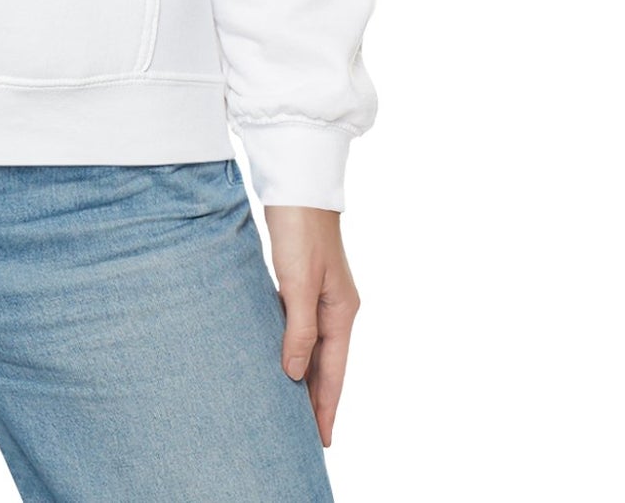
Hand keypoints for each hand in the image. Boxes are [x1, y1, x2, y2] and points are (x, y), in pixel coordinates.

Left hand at [260, 204, 360, 447]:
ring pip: (314, 346)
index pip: (334, 373)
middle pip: (328, 364)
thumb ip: (298, 330)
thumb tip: (295, 375)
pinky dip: (295, 347)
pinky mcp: (304, 279)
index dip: (325, 407)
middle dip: (318, 399)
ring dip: (306, 374)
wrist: (298, 182)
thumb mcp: (298, 283)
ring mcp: (321, 293)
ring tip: (293, 405)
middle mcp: (336, 307)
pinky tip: (282, 356)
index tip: (321, 441)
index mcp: (342, 311)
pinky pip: (301, 326)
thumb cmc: (300, 229)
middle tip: (306, 435)